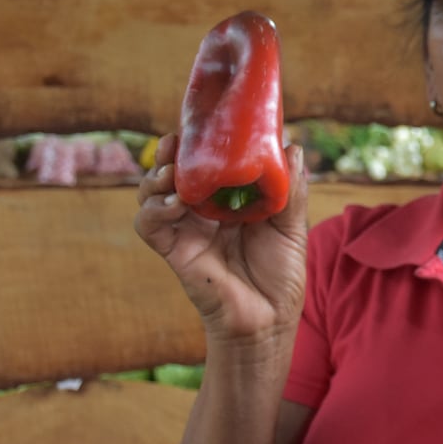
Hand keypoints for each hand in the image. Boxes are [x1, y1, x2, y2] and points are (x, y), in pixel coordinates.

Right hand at [133, 134, 308, 347]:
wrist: (269, 321)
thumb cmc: (282, 276)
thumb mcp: (292, 227)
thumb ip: (291, 191)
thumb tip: (293, 147)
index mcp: (231, 201)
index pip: (208, 164)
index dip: (200, 143)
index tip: (205, 122)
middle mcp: (204, 212)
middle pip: (174, 172)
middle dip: (171, 153)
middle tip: (176, 140)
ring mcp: (186, 230)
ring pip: (153, 193)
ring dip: (156, 176)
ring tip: (171, 171)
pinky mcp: (174, 252)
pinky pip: (148, 225)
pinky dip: (152, 209)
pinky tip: (172, 202)